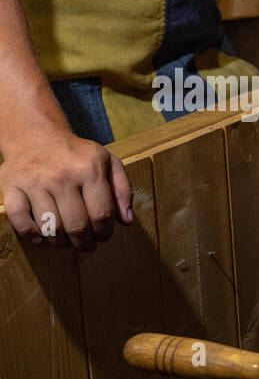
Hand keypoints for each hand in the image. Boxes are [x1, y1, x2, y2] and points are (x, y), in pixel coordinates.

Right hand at [0, 123, 132, 250]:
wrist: (36, 134)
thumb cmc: (77, 154)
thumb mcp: (108, 162)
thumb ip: (122, 190)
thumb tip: (127, 221)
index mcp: (89, 171)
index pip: (102, 215)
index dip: (105, 232)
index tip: (103, 236)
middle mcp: (61, 176)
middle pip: (77, 226)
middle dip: (85, 243)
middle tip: (86, 244)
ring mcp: (34, 182)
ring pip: (50, 227)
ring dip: (61, 242)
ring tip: (67, 241)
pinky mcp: (11, 185)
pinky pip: (18, 217)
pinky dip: (28, 232)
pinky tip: (39, 236)